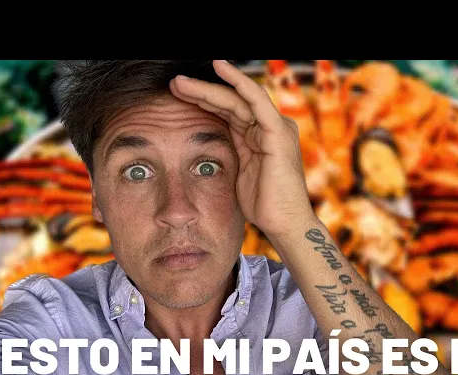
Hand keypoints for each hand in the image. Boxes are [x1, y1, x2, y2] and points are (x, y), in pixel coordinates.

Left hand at [169, 60, 315, 238]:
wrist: (284, 223)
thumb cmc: (262, 205)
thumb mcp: (238, 173)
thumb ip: (230, 152)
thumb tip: (205, 144)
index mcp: (258, 137)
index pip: (229, 111)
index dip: (203, 101)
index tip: (176, 97)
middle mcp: (269, 127)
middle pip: (231, 101)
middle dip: (200, 91)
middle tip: (174, 84)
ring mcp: (276, 127)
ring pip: (238, 97)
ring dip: (208, 88)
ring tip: (180, 82)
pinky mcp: (277, 132)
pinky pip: (255, 99)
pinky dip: (237, 82)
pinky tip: (219, 68)